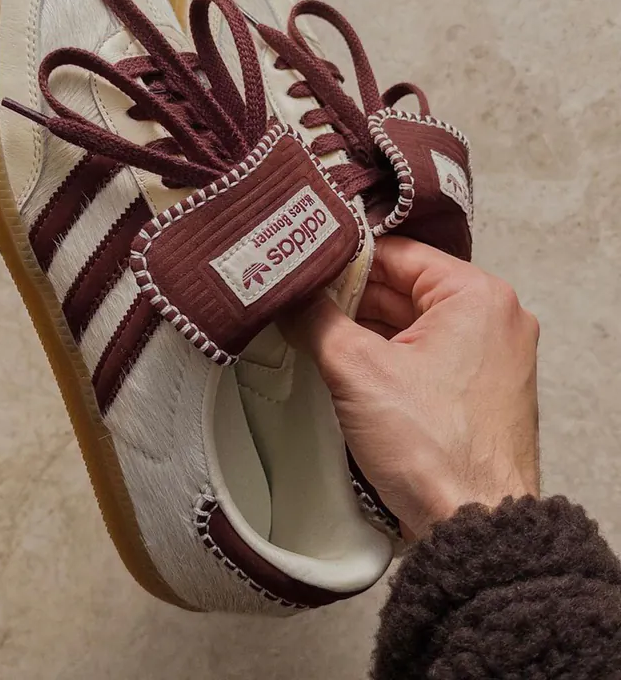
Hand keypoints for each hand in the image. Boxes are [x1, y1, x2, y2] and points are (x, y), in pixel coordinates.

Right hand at [287, 236, 539, 539]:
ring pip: (411, 323)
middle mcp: (493, 319)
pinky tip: (345, 363)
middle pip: (404, 288)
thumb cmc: (433, 447)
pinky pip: (424, 354)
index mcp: (477, 296)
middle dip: (349, 298)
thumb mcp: (357, 369)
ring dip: (364, 329)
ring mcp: (489, 357)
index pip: (397, 254)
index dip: (343, 259)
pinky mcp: (477, 390)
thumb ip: (316, 320)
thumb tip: (289, 298)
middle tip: (299, 302)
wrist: (473, 526)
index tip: (304, 268)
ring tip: (313, 331)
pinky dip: (386, 355)